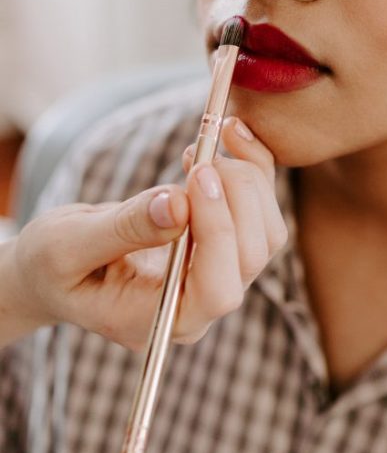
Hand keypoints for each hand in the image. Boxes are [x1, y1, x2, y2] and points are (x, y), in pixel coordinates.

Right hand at [0, 117, 286, 349]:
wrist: (58, 262)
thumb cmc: (53, 264)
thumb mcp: (69, 247)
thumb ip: (123, 228)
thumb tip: (178, 203)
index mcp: (163, 320)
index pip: (217, 292)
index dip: (219, 234)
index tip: (196, 177)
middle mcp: (200, 303)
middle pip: (251, 257)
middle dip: (235, 197)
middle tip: (199, 155)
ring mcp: (218, 274)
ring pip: (266, 232)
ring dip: (249, 178)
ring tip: (208, 141)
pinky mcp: (224, 243)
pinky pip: (261, 208)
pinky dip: (255, 166)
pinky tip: (229, 132)